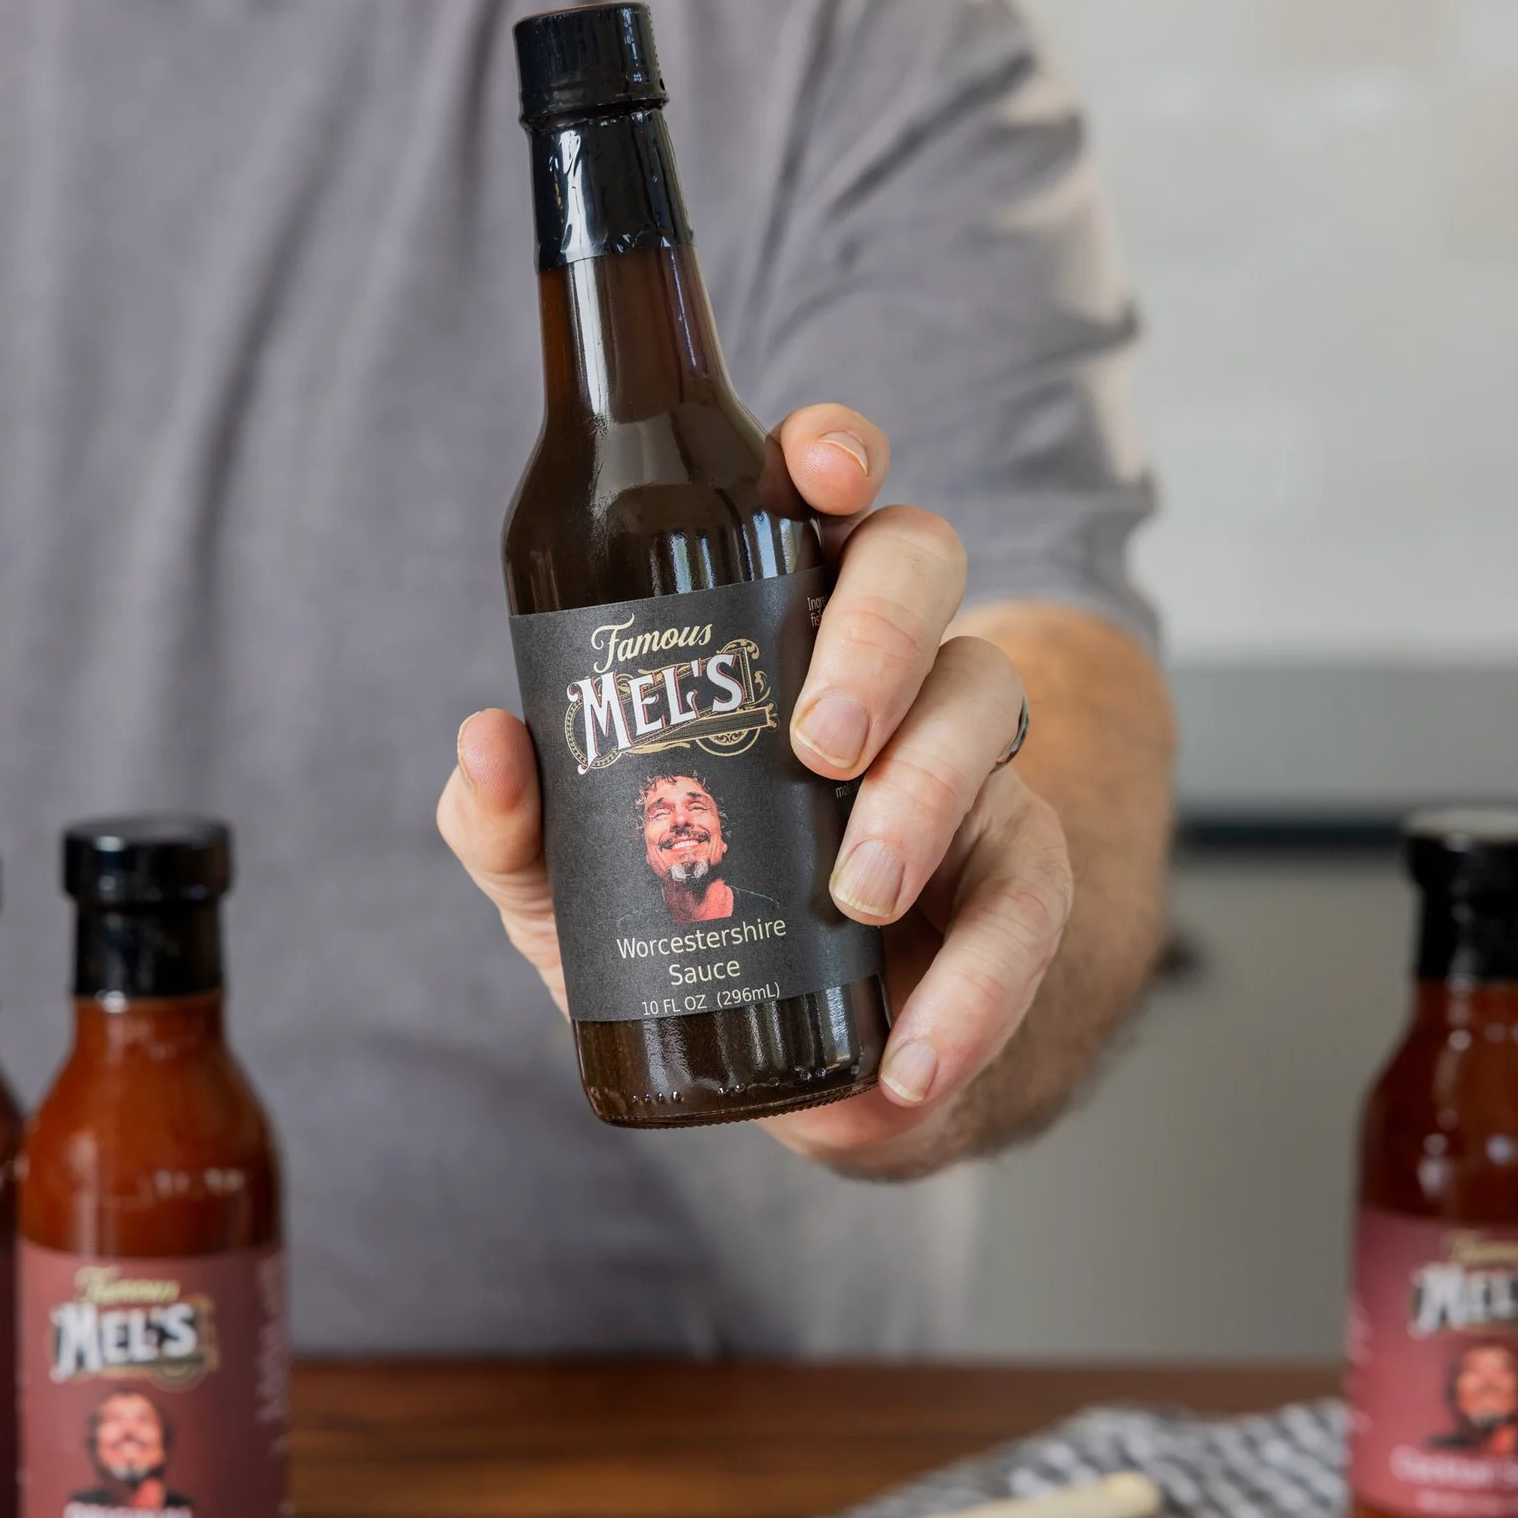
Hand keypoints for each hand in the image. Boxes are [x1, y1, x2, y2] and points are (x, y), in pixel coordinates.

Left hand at [438, 405, 1073, 1171]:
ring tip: (856, 892)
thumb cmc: (688, 920)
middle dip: (878, 635)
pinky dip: (976, 987)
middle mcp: (883, 666)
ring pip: (984, 707)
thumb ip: (514, 825)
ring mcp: (962, 761)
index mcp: (775, 622)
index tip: (814, 472)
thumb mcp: (570, 887)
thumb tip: (489, 745)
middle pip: (922, 565)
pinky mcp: (1015, 877)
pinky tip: (911, 1053)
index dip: (834, 454)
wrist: (792, 1063)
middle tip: (815, 742)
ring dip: (928, 794)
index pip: (820, 499)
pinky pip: (1028, 902)